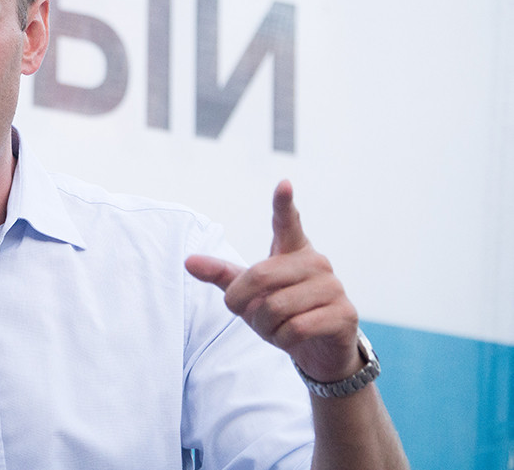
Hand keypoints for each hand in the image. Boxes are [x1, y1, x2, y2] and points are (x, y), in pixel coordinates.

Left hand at [185, 180, 361, 382]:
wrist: (319, 348)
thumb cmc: (281, 312)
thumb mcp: (248, 293)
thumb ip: (222, 275)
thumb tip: (188, 261)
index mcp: (292, 250)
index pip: (287, 222)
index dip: (283, 204)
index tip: (283, 184)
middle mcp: (316, 262)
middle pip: (259, 276)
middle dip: (243, 304)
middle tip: (248, 314)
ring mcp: (333, 286)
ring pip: (276, 307)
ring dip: (264, 327)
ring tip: (275, 327)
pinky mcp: (343, 313)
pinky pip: (296, 328)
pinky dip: (282, 339)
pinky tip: (291, 338)